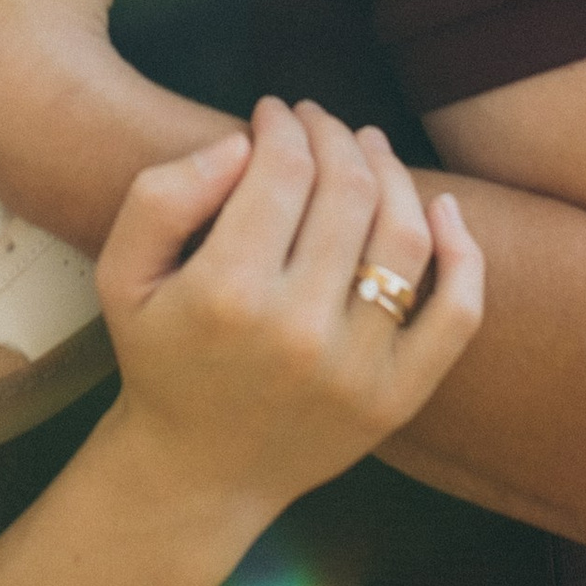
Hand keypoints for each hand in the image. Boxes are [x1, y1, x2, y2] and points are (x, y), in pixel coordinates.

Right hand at [97, 101, 482, 527]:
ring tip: (368, 147)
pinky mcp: (398, 397)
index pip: (283, 170)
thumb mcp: (122, 273)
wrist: (197, 472)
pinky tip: (444, 208)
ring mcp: (358, 368)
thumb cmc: (160, 357)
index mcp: (228, 294)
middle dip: (335, 136)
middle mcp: (299, 331)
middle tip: (318, 120)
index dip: (284, 126)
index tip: (274, 113)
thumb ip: (163, 194)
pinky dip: (463, 253)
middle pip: (348, 192)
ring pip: (404, 237)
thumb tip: (241, 143)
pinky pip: (457, 314)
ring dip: (393, 173)